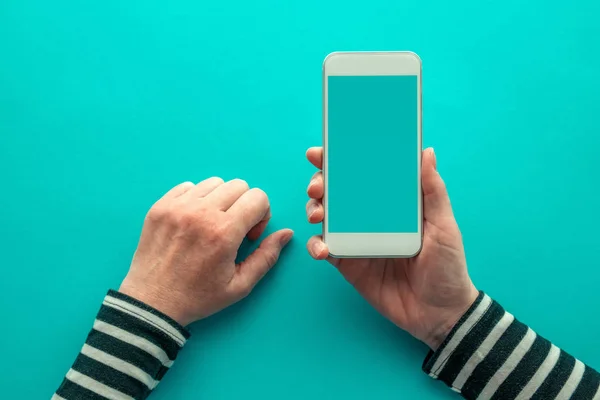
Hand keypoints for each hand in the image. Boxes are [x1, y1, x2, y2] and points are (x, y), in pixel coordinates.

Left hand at [119, 177, 292, 325]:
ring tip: (212, 224)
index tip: (249, 234)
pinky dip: (196, 198)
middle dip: (244, 205)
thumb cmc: (197, 297)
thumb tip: (286, 233)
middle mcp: (201, 214)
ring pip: (214, 183)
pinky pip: (188, 186)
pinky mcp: (160, 207)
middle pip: (239, 185)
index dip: (261, 214)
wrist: (152, 303)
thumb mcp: (239, 286)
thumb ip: (267, 257)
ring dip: (220, 200)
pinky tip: (193, 221)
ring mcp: (177, 207)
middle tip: (233, 229)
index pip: (258, 197)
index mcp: (224, 232)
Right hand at [305, 147, 477, 349]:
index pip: (363, 175)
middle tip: (318, 187)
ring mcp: (356, 240)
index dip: (341, 161)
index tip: (323, 152)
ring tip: (318, 216)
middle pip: (337, 192)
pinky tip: (322, 249)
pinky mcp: (348, 264)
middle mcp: (370, 217)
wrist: (440, 313)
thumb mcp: (444, 226)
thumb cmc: (448, 267)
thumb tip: (427, 152)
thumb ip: (433, 192)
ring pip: (326, 217)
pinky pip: (325, 249)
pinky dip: (317, 246)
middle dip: (320, 184)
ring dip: (314, 210)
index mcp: (392, 203)